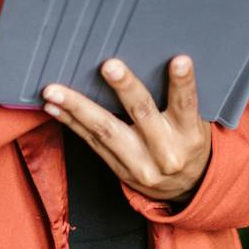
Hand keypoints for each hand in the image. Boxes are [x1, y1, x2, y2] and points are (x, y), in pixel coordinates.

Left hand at [43, 56, 212, 203]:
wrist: (186, 189)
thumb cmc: (188, 144)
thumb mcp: (195, 124)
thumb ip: (178, 101)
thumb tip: (156, 58)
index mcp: (189, 134)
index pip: (187, 104)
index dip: (183, 82)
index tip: (180, 60)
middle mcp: (164, 151)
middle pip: (142, 113)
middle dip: (124, 88)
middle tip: (109, 65)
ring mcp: (139, 163)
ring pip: (105, 131)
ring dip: (77, 108)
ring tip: (55, 91)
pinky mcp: (118, 169)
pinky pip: (91, 142)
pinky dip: (71, 122)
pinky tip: (53, 107)